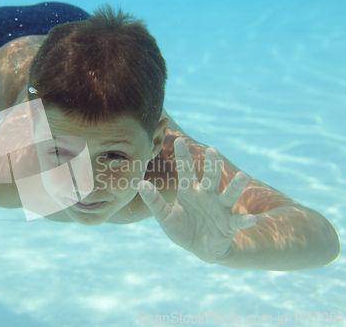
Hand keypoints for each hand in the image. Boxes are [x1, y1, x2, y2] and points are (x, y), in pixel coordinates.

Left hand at [138, 137, 256, 263]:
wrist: (200, 249)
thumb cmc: (183, 229)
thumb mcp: (165, 216)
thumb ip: (154, 201)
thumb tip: (140, 183)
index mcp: (190, 192)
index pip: (187, 170)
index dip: (183, 156)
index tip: (180, 140)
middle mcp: (207, 197)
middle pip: (210, 178)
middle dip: (212, 165)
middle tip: (213, 151)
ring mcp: (220, 210)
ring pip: (229, 195)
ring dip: (236, 186)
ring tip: (243, 176)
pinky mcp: (229, 226)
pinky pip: (238, 222)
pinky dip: (245, 221)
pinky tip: (251, 219)